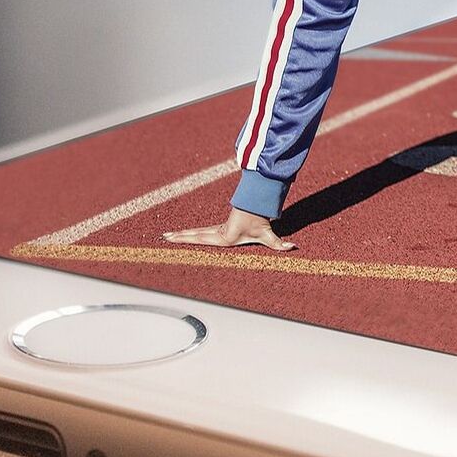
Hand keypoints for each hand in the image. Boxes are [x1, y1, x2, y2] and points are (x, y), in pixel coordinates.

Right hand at [162, 207, 295, 250]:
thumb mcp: (268, 235)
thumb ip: (279, 243)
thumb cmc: (260, 223)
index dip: (186, 238)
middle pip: (194, 234)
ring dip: (181, 235)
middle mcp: (217, 233)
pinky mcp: (218, 230)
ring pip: (195, 233)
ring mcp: (216, 231)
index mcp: (223, 237)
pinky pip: (201, 233)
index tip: (174, 238)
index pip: (201, 238)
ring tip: (166, 235)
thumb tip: (293, 247)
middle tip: (164, 237)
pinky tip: (180, 236)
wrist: (258, 208)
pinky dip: (189, 235)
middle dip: (179, 237)